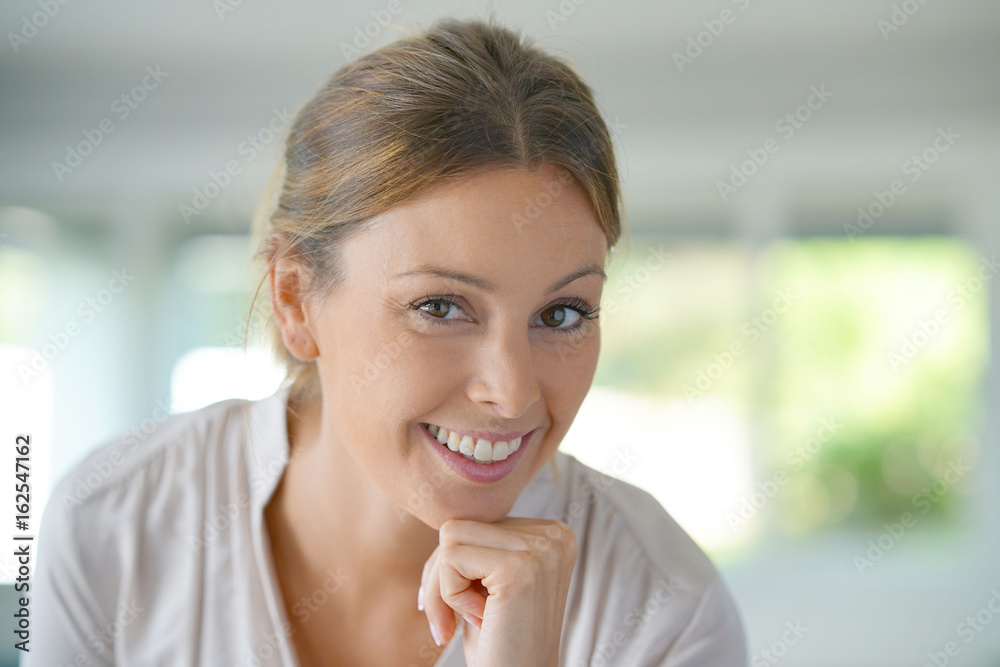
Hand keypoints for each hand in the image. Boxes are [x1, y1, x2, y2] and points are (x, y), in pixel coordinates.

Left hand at [419, 517, 577, 666]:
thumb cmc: (499, 642)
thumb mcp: (491, 580)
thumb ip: (480, 540)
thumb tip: (441, 508)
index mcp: (554, 534)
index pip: (477, 521)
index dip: (456, 568)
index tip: (470, 607)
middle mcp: (556, 535)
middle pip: (461, 525)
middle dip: (443, 576)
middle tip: (461, 620)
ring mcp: (542, 549)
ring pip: (450, 536)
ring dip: (446, 586)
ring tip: (478, 618)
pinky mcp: (520, 567)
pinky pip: (450, 557)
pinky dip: (449, 596)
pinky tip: (481, 620)